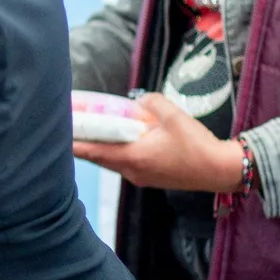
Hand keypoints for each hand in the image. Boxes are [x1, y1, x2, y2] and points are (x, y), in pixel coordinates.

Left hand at [74, 93, 244, 193]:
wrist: (219, 171)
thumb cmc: (199, 146)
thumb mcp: (175, 116)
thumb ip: (152, 103)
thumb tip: (139, 100)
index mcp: (133, 157)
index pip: (92, 151)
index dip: (74, 142)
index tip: (60, 132)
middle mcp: (131, 171)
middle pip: (97, 157)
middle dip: (84, 142)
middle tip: (74, 126)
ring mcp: (138, 177)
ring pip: (110, 161)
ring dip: (100, 147)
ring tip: (93, 130)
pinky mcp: (148, 178)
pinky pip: (123, 164)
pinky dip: (115, 152)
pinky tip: (120, 139)